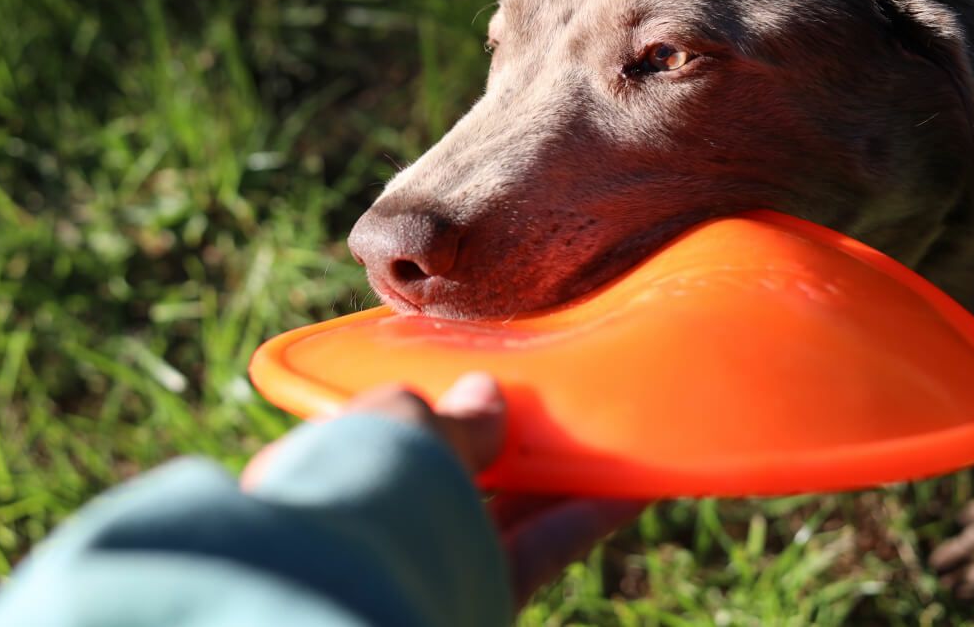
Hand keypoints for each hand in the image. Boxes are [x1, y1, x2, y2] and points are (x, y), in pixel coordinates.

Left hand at [242, 373, 645, 606]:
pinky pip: (540, 551)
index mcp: (342, 463)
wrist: (358, 586)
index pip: (397, 426)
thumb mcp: (405, 420)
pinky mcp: (484, 593)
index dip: (444, 404)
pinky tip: (631, 490)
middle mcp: (385, 514)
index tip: (488, 381)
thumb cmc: (365, 481)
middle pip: (462, 471)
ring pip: (508, 512)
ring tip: (612, 440)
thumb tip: (487, 394)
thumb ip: (454, 414)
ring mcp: (435, 556)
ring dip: (562, 477)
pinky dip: (584, 520)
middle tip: (560, 405)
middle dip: (513, 440)